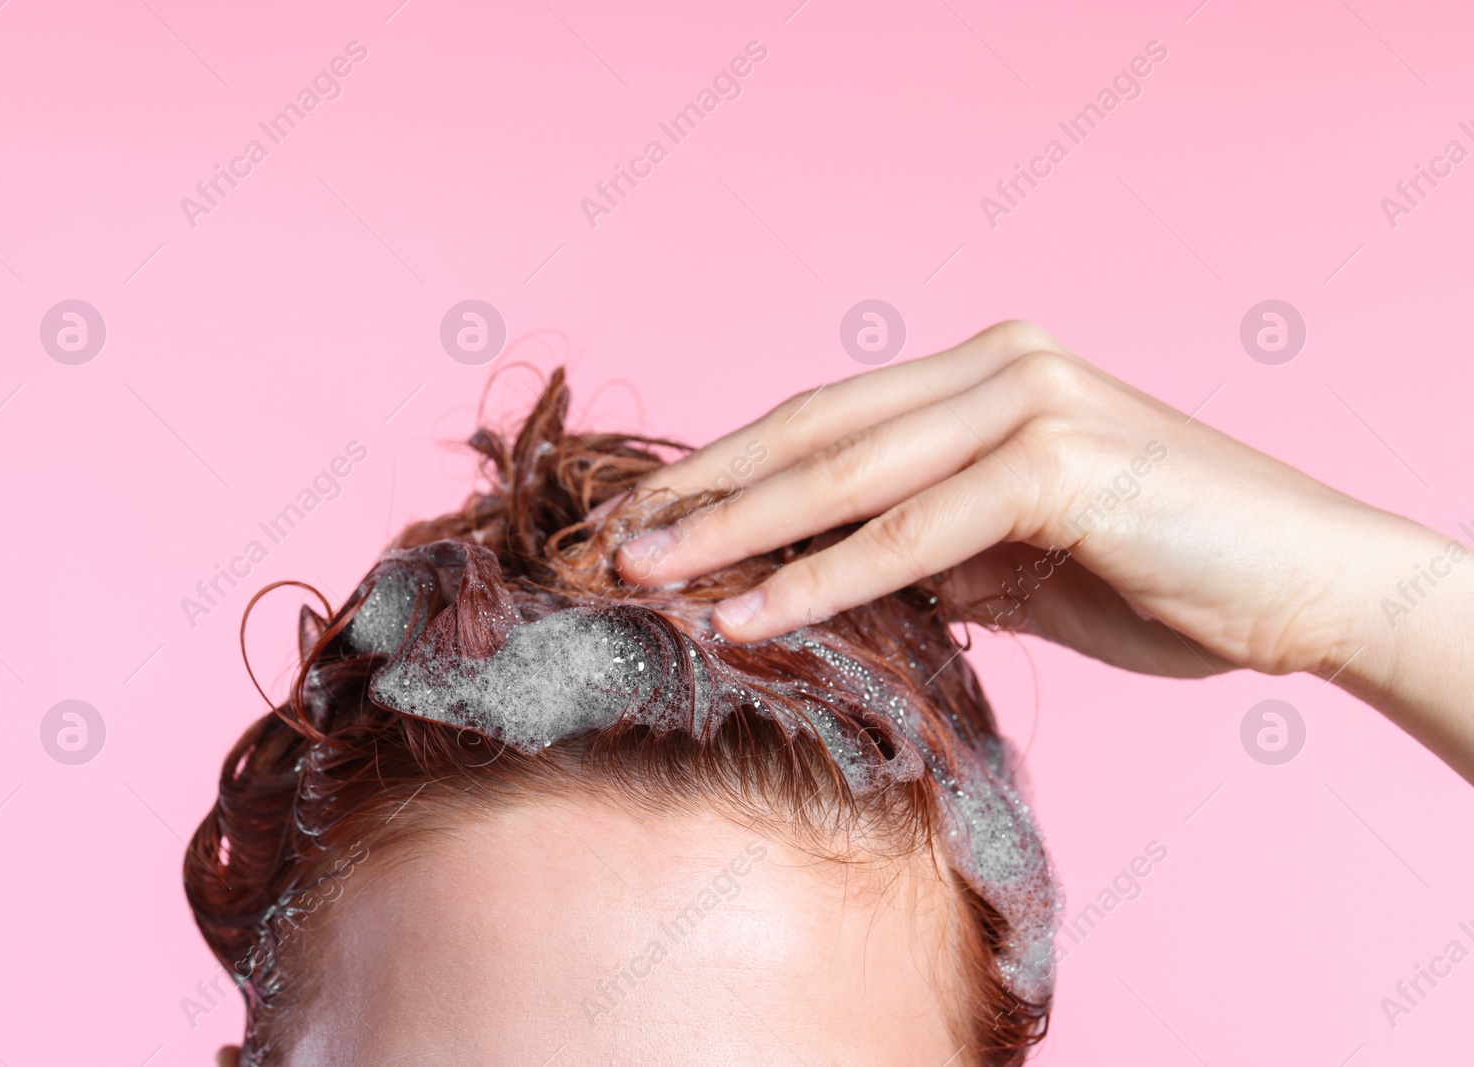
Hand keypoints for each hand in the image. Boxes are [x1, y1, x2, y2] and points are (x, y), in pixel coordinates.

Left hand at [615, 322, 1473, 780]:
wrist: (1309, 582)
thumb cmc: (1165, 570)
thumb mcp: (1016, 558)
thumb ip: (925, 549)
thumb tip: (817, 582)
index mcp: (983, 373)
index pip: (824, 420)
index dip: (728, 470)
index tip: (647, 522)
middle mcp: (998, 364)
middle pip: (813, 431)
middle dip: (704, 494)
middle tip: (611, 546)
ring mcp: (1029, 401)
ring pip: (846, 473)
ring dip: (735, 531)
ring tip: (649, 577)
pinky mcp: (1060, 459)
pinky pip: (913, 530)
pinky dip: (823, 576)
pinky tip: (750, 612)